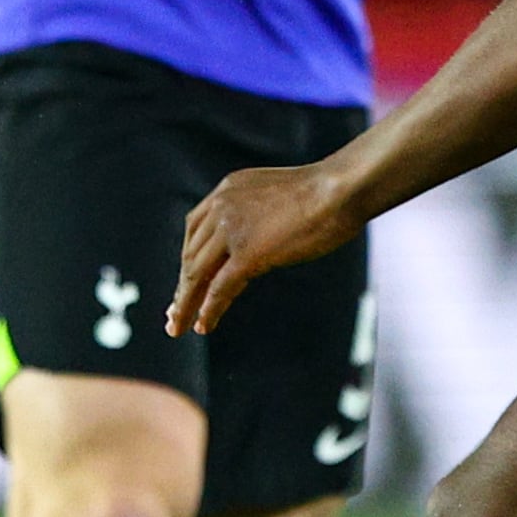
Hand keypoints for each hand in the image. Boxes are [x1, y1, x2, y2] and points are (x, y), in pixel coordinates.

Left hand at [171, 162, 362, 334]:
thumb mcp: (280, 195)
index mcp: (227, 190)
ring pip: (198, 274)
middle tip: (175, 311)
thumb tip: (264, 236)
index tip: (185, 280)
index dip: (188, 258)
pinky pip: (219, 288)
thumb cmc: (329, 192)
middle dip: (183, 286)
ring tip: (180, 326)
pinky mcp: (247, 254)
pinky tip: (203, 325)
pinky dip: (209, 310)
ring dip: (187, 303)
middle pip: (192, 254)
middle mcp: (222, 207)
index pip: (195, 229)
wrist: (341, 190)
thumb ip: (261, 212)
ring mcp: (232, 230)